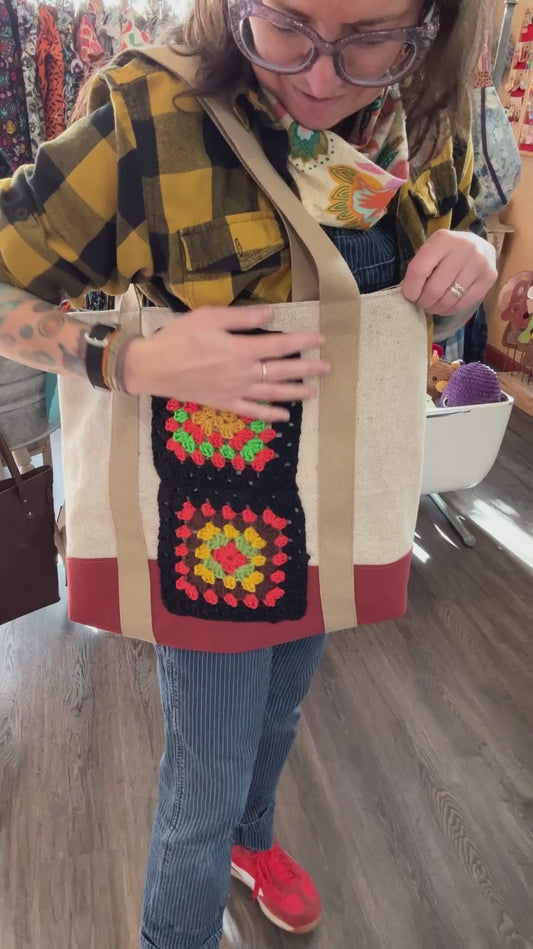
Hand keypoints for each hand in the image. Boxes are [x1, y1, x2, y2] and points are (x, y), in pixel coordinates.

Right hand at [124, 305, 329, 422]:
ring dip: (295, 393)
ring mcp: (235, 391)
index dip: (303, 342)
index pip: (281, 345)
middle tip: (327, 368)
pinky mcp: (224, 403)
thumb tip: (271, 314)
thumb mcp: (210, 318)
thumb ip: (242, 318)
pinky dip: (269, 415)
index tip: (320, 340)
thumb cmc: (179, 337)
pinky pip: (252, 411)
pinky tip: (284, 416)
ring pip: (272, 394)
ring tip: (313, 392)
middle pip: (282, 372)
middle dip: (307, 369)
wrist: (154, 367)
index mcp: (242, 349)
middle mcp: (243, 373)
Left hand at [401, 230, 497, 316]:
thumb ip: (420, 268)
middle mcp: (464, 248)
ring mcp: (479, 263)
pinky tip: (446, 306)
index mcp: (443, 239)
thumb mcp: (432, 250)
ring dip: (436, 308)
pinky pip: (463, 304)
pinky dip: (450, 310)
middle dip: (423, 301)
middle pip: (434, 289)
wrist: (481, 247)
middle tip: (422, 303)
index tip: (409, 296)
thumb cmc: (449, 251)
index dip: (411, 289)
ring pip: (448, 299)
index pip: (420, 270)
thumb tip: (408, 294)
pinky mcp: (489, 277)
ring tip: (433, 305)